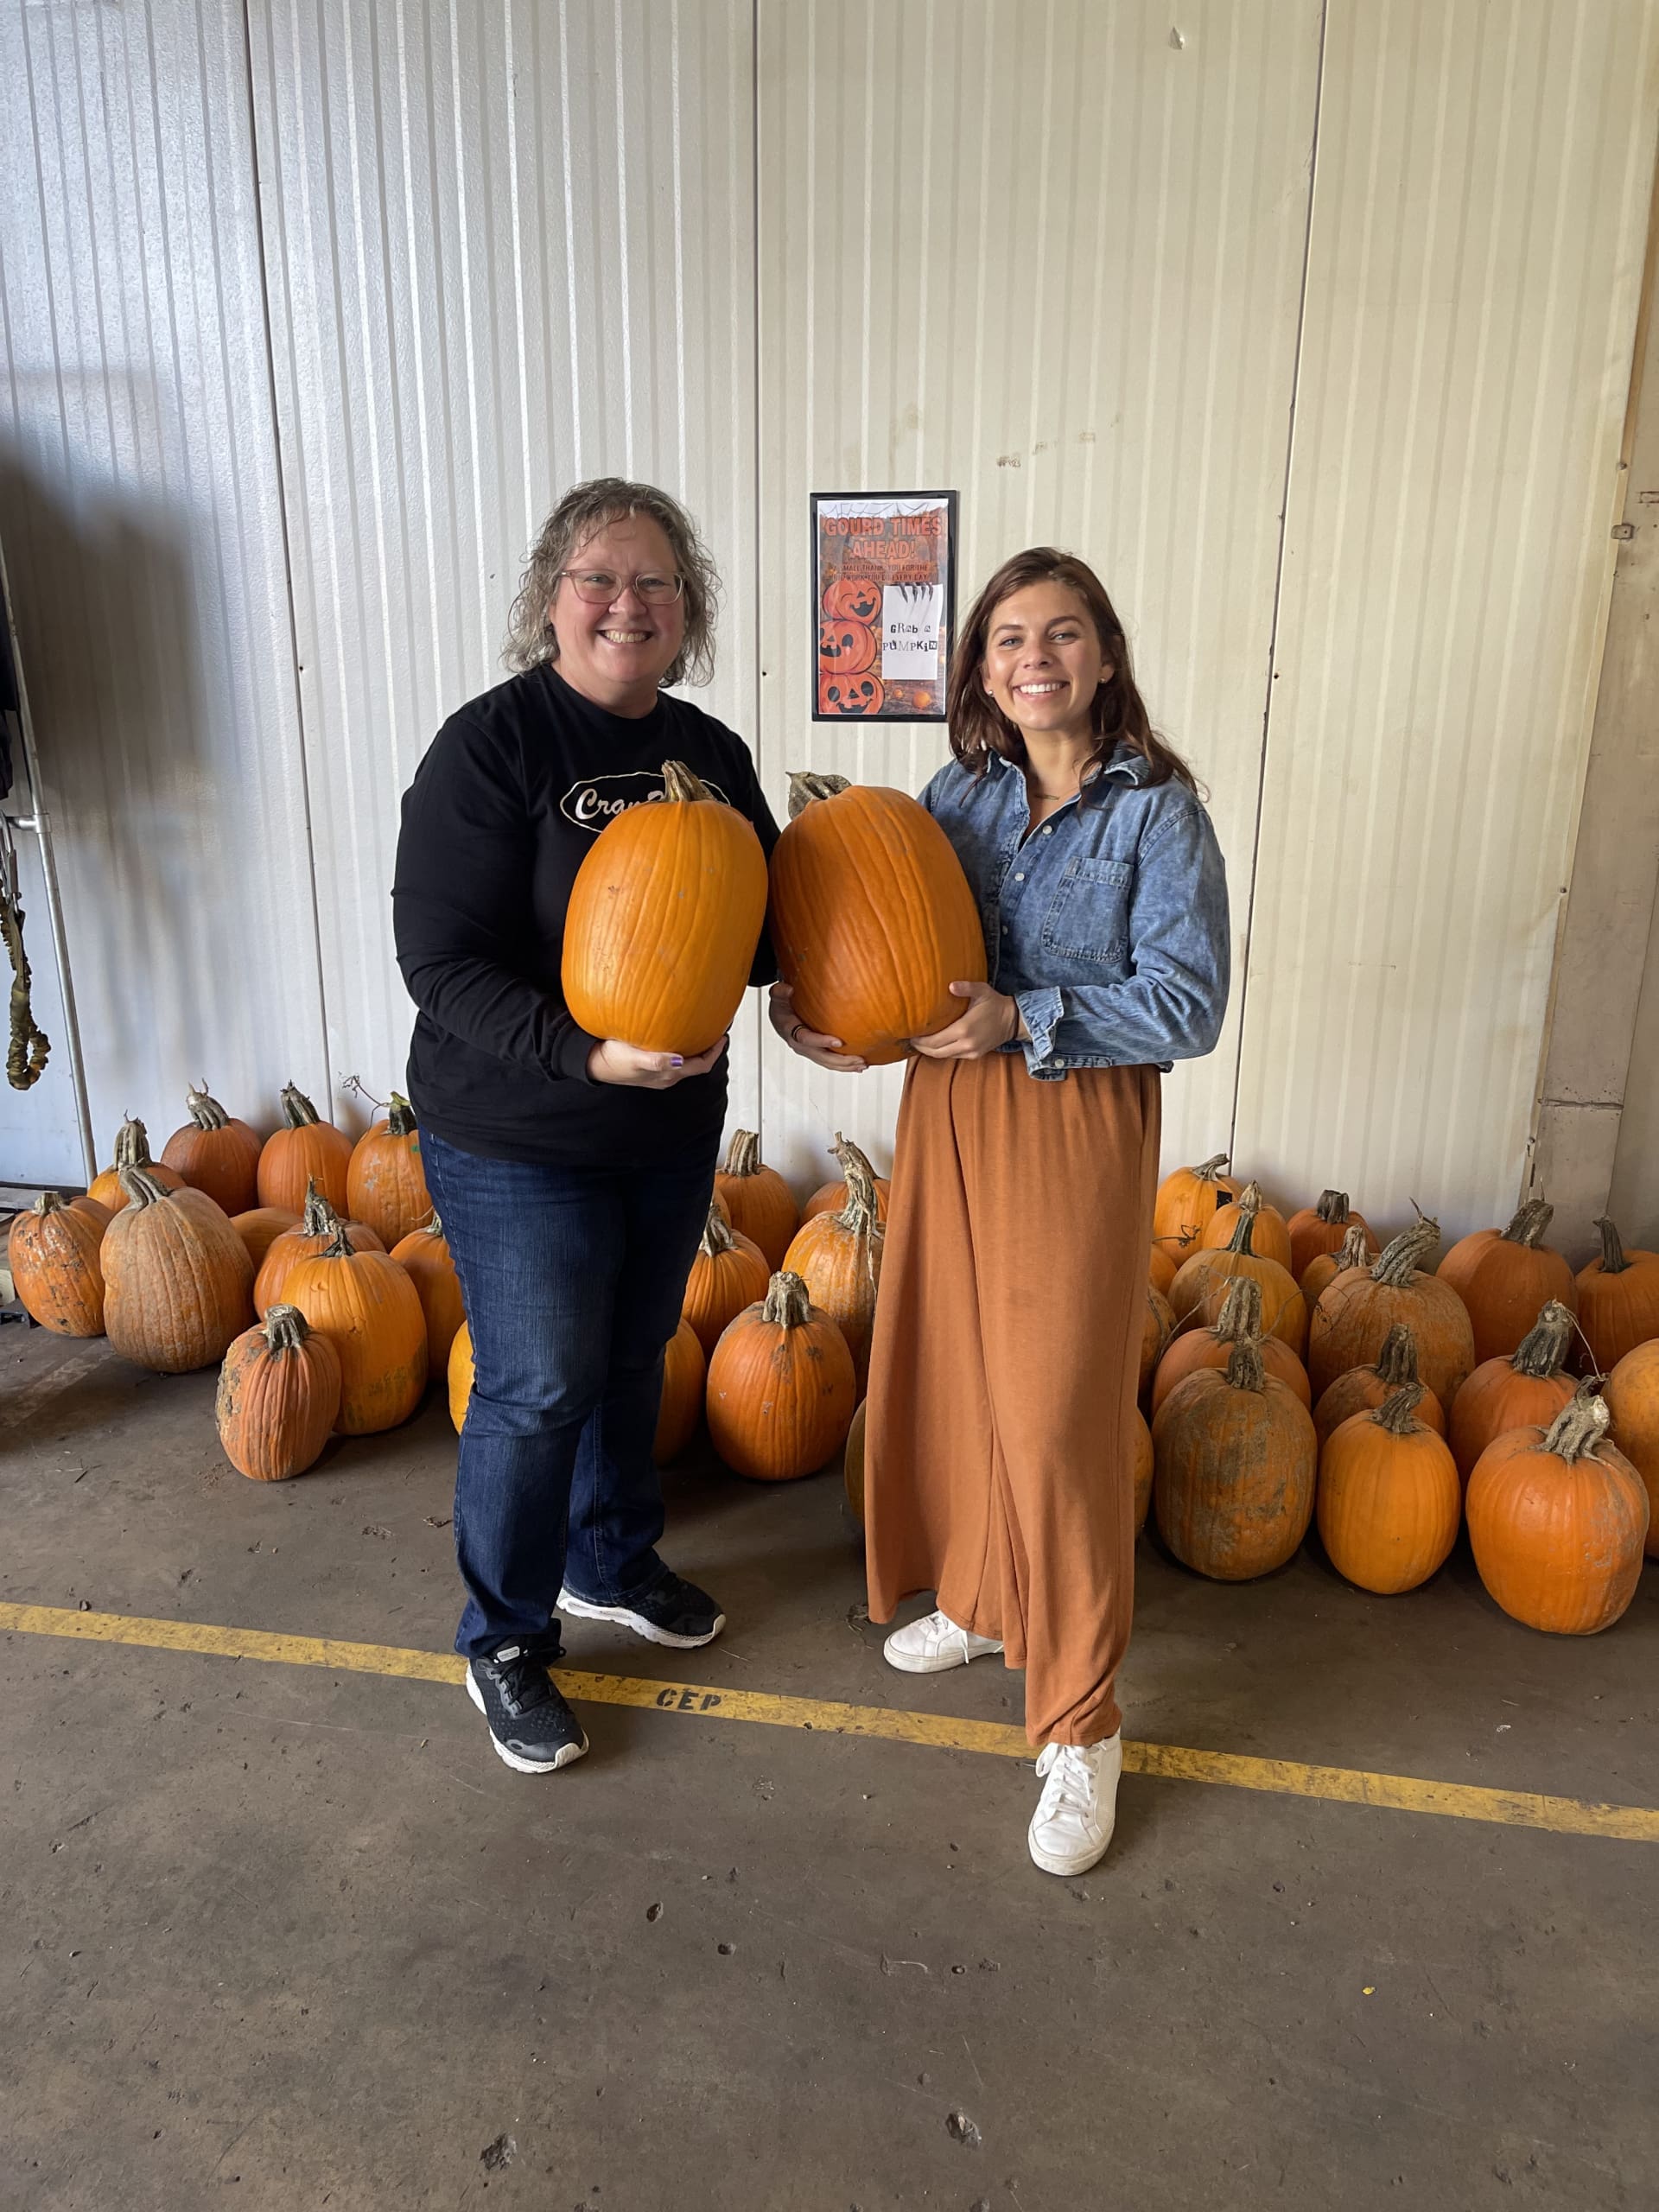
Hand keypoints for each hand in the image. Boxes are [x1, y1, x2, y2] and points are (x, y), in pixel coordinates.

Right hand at [587, 1034, 727, 1087]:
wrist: (594, 1064)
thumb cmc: (613, 1060)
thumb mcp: (634, 1058)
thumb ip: (656, 1061)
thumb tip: (678, 1060)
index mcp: (668, 1075)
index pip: (701, 1066)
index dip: (714, 1053)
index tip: (722, 1036)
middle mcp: (667, 1076)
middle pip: (697, 1065)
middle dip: (708, 1050)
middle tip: (715, 1031)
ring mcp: (659, 1073)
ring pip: (686, 1063)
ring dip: (696, 1049)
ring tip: (700, 1031)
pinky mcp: (651, 1066)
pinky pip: (675, 1059)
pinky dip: (683, 1048)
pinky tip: (678, 1036)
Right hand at [768, 982, 867, 1073]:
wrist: (779, 1018)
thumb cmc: (781, 1005)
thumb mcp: (777, 996)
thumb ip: (779, 992)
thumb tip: (787, 989)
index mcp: (790, 1030)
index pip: (806, 1038)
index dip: (822, 1041)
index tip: (839, 1041)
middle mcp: (799, 1045)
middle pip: (821, 1056)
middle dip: (841, 1060)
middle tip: (859, 1059)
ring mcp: (807, 1051)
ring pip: (826, 1062)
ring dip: (845, 1065)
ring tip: (862, 1065)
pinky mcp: (815, 1053)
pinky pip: (829, 1062)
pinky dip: (843, 1066)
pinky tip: (857, 1066)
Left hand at [909, 980, 1022, 1059]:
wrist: (1012, 1020)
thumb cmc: (994, 1004)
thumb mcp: (981, 990)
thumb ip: (965, 987)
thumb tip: (950, 985)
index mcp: (964, 1029)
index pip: (934, 1041)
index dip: (919, 1040)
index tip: (910, 1033)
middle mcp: (966, 1044)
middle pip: (935, 1051)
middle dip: (920, 1047)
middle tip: (910, 1039)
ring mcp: (971, 1052)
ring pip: (942, 1056)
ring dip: (929, 1051)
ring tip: (919, 1042)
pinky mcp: (974, 1055)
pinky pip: (952, 1056)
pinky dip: (941, 1051)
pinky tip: (935, 1044)